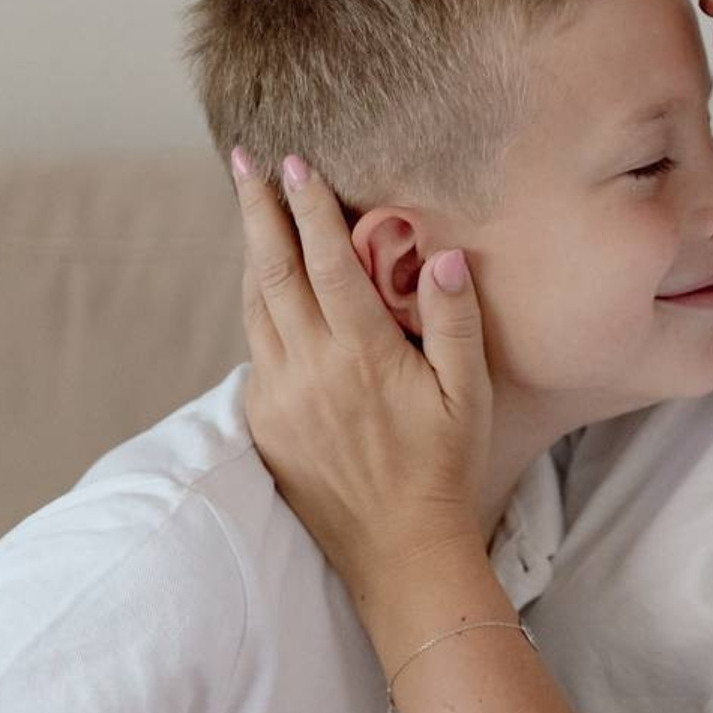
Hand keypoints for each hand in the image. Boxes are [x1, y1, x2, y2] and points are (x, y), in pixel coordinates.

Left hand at [232, 150, 492, 600]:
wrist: (400, 549)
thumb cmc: (445, 467)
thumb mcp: (468, 393)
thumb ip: (455, 321)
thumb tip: (446, 257)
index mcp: (361, 354)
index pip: (327, 262)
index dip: (309, 209)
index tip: (295, 164)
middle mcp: (310, 369)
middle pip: (272, 272)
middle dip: (258, 212)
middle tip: (244, 163)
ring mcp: (279, 398)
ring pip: (254, 308)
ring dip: (251, 255)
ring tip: (248, 212)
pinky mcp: (265, 423)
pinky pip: (255, 350)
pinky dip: (257, 307)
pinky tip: (265, 291)